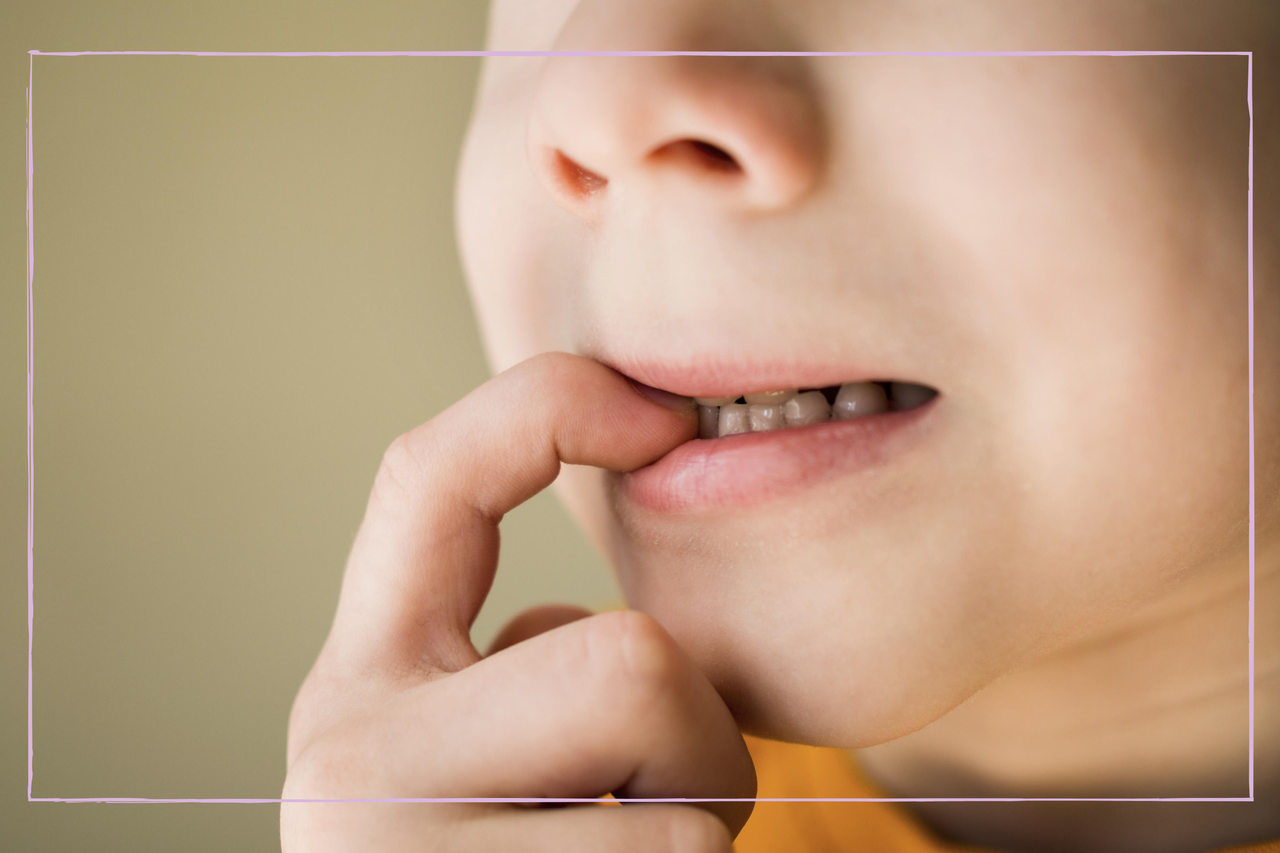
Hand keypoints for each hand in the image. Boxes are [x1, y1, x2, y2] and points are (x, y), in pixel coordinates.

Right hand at [281, 352, 756, 851]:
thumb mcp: (476, 774)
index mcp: (357, 691)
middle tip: (671, 808)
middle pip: (622, 656)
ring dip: (704, 819)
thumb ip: (509, 681)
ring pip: (672, 768)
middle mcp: (349, 762)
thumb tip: (556, 615)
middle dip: (700, 735)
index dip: (552, 406)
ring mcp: (401, 849)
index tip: (667, 425)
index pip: (429, 478)